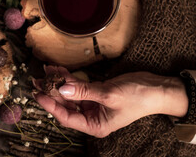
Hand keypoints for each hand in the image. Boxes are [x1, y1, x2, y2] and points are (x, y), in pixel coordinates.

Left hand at [33, 66, 187, 137]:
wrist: (158, 89)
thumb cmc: (138, 97)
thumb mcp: (109, 94)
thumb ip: (84, 91)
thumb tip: (61, 89)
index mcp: (95, 125)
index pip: (67, 117)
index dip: (51, 106)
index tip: (39, 94)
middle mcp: (91, 117)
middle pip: (65, 105)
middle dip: (52, 91)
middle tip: (38, 80)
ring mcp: (93, 104)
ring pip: (70, 94)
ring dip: (59, 82)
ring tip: (47, 70)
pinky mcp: (95, 93)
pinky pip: (78, 86)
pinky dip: (69, 78)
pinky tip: (60, 69)